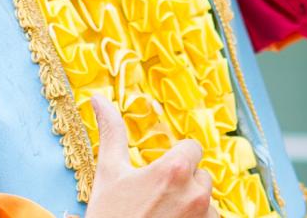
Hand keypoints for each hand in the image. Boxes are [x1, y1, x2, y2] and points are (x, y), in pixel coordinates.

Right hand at [85, 96, 217, 217]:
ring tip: (163, 214)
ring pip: (207, 200)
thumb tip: (99, 99)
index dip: (176, 157)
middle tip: (157, 195)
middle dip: (183, 181)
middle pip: (201, 174)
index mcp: (174, 170)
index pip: (192, 147)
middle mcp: (197, 193)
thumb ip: (111, 132)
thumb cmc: (111, 216)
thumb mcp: (109, 173)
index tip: (160, 171)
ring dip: (191, 203)